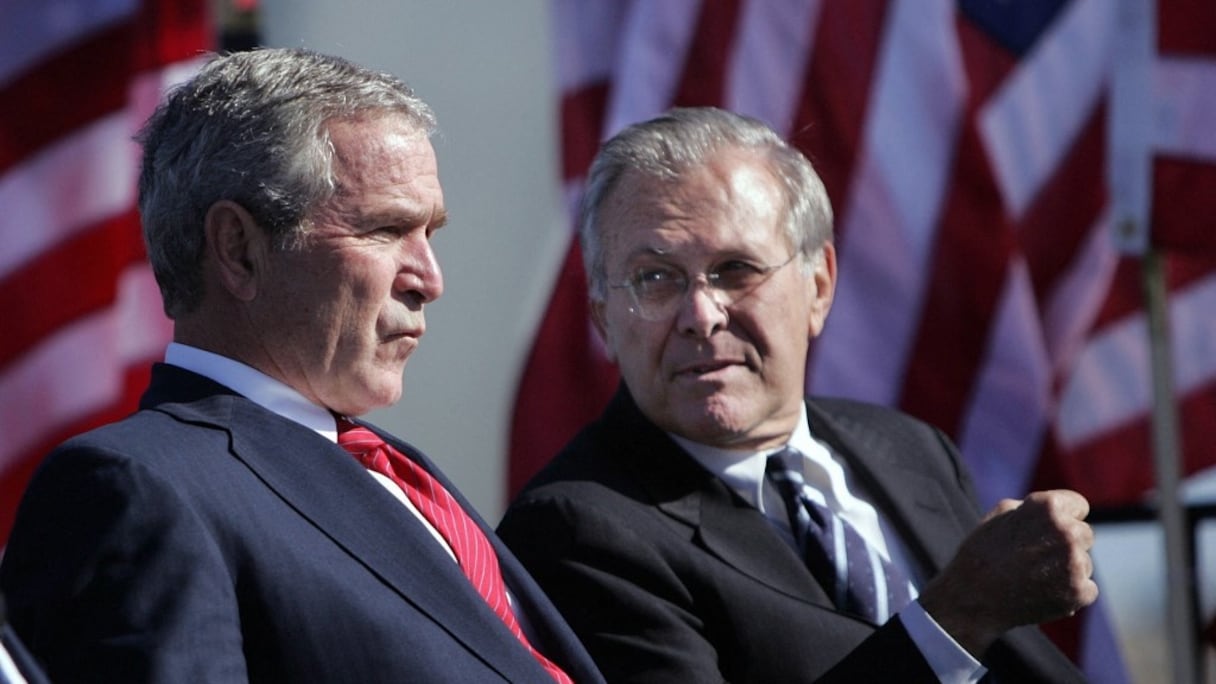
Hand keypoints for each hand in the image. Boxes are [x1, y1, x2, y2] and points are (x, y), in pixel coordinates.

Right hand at [918, 489, 1098, 655]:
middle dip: (1065, 544)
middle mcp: (1066, 531)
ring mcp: (1075, 563)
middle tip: (1035, 557)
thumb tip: (1059, 511)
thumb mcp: (1001, 514)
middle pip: (1084, 534)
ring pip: (1085, 563)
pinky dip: (1070, 593)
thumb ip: (1034, 508)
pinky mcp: (1080, 592)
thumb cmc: (982, 551)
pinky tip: (1044, 593)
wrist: (973, 597)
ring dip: (1067, 569)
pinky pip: (1087, 588)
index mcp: (1048, 507)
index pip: (1079, 505)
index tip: (1047, 530)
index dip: (1063, 517)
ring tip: (1034, 577)